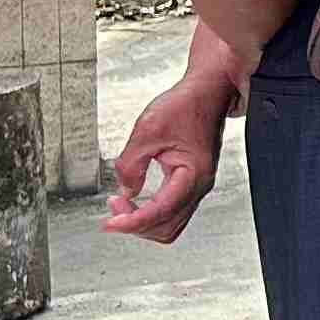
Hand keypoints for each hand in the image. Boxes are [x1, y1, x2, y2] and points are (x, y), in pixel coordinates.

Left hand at [106, 68, 235, 242]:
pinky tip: (136, 200)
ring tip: (122, 205)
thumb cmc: (187, 105)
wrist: (208, 92)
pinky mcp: (191, 182)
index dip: (132, 221)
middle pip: (167, 227)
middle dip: (136, 224)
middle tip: (113, 209)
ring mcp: (198, 185)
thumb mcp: (147, 130)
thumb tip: (125, 190)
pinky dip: (152, 213)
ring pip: (171, 224)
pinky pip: (172, 210)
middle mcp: (200, 185)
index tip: (110, 223)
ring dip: (144, 221)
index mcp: (193, 175)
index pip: (160, 212)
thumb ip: (131, 164)